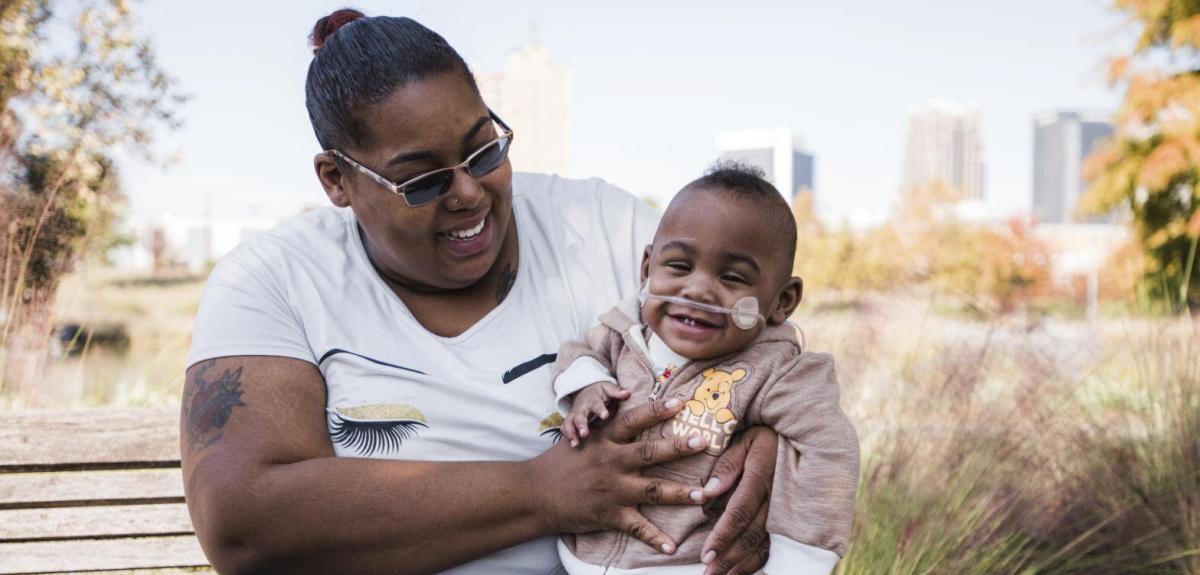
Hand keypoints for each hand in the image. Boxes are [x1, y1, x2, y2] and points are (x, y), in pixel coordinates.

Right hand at [529, 397, 708, 554]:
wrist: (535, 494)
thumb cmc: (561, 462)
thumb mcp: (583, 436)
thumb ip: (608, 425)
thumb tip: (628, 401)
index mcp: (605, 439)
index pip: (634, 420)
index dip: (657, 410)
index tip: (681, 401)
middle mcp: (611, 462)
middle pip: (648, 453)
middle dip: (678, 448)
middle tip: (704, 442)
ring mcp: (612, 490)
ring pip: (651, 490)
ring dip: (679, 493)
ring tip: (703, 495)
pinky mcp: (610, 514)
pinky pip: (636, 527)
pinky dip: (654, 538)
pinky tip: (672, 546)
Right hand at [563, 382, 630, 446]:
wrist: (586, 391)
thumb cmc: (600, 393)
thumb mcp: (608, 389)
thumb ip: (616, 392)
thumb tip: (627, 394)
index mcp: (593, 400)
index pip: (596, 404)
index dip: (600, 410)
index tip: (605, 416)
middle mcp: (582, 408)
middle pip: (580, 416)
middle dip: (581, 425)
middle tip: (585, 434)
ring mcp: (574, 415)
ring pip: (570, 423)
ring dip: (571, 433)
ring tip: (576, 443)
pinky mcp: (570, 421)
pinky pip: (565, 428)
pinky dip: (568, 436)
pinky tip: (573, 445)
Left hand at [700, 426, 778, 574]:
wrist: (804, 435)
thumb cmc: (764, 436)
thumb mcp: (745, 440)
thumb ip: (727, 465)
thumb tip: (708, 492)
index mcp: (761, 476)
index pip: (739, 513)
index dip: (723, 536)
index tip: (706, 555)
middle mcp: (776, 497)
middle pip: (750, 535)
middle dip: (728, 558)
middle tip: (708, 574)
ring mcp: (787, 509)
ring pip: (764, 544)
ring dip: (743, 565)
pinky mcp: (792, 517)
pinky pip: (776, 543)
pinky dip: (760, 560)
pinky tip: (744, 571)